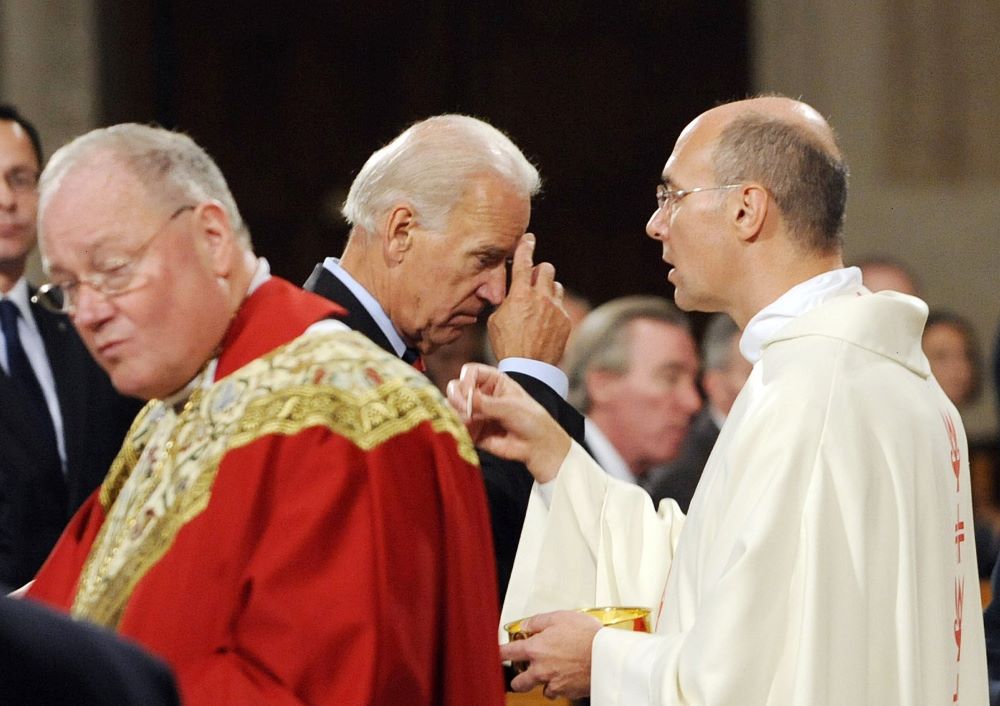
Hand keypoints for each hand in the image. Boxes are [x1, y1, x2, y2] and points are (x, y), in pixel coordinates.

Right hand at [446, 363, 569, 482]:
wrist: (537, 446)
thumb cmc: (531, 420)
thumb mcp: (510, 407)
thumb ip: (485, 403)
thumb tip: (464, 399)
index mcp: (493, 381)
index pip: (470, 372)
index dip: (466, 380)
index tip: (469, 392)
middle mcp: (481, 394)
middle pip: (456, 388)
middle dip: (457, 397)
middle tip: (465, 408)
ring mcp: (475, 413)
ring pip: (453, 408)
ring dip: (458, 414)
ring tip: (471, 421)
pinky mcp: (472, 431)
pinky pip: (457, 427)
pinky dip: (458, 428)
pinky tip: (468, 431)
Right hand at [488, 233, 569, 364]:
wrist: (529, 367)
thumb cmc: (506, 344)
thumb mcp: (495, 320)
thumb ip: (504, 301)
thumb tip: (507, 294)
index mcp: (520, 295)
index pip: (524, 262)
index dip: (525, 247)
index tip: (528, 239)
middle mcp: (541, 297)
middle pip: (546, 268)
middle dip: (539, 271)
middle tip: (532, 280)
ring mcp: (556, 308)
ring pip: (556, 285)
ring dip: (548, 289)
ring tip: (539, 303)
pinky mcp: (565, 320)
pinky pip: (560, 305)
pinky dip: (553, 308)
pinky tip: (544, 322)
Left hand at [499, 610, 601, 699]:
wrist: (607, 656)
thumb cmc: (587, 636)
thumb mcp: (560, 617)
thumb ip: (539, 621)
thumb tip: (527, 625)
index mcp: (535, 649)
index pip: (507, 653)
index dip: (499, 653)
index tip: (496, 654)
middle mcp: (541, 670)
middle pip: (518, 682)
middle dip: (518, 678)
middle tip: (523, 670)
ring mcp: (553, 683)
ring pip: (539, 689)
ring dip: (541, 682)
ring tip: (550, 672)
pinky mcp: (567, 692)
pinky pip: (557, 693)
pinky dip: (558, 687)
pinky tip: (565, 676)